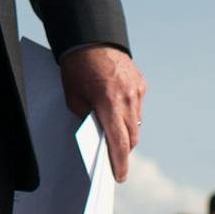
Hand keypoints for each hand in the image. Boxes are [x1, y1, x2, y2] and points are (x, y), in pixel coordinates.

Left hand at [59, 45, 143, 181]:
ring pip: (136, 122)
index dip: (120, 163)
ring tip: (115, 134)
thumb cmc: (76, 67)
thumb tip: (98, 131)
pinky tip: (117, 110)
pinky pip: (137, 105)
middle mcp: (128, 98)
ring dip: (127, 130)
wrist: (90, 36)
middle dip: (123, 149)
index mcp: (109, 103)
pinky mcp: (141, 82)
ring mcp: (137, 90)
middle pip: (131, 136)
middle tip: (115, 159)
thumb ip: (87, 116)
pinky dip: (128, 112)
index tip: (120, 177)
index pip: (119, 142)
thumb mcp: (73, 96)